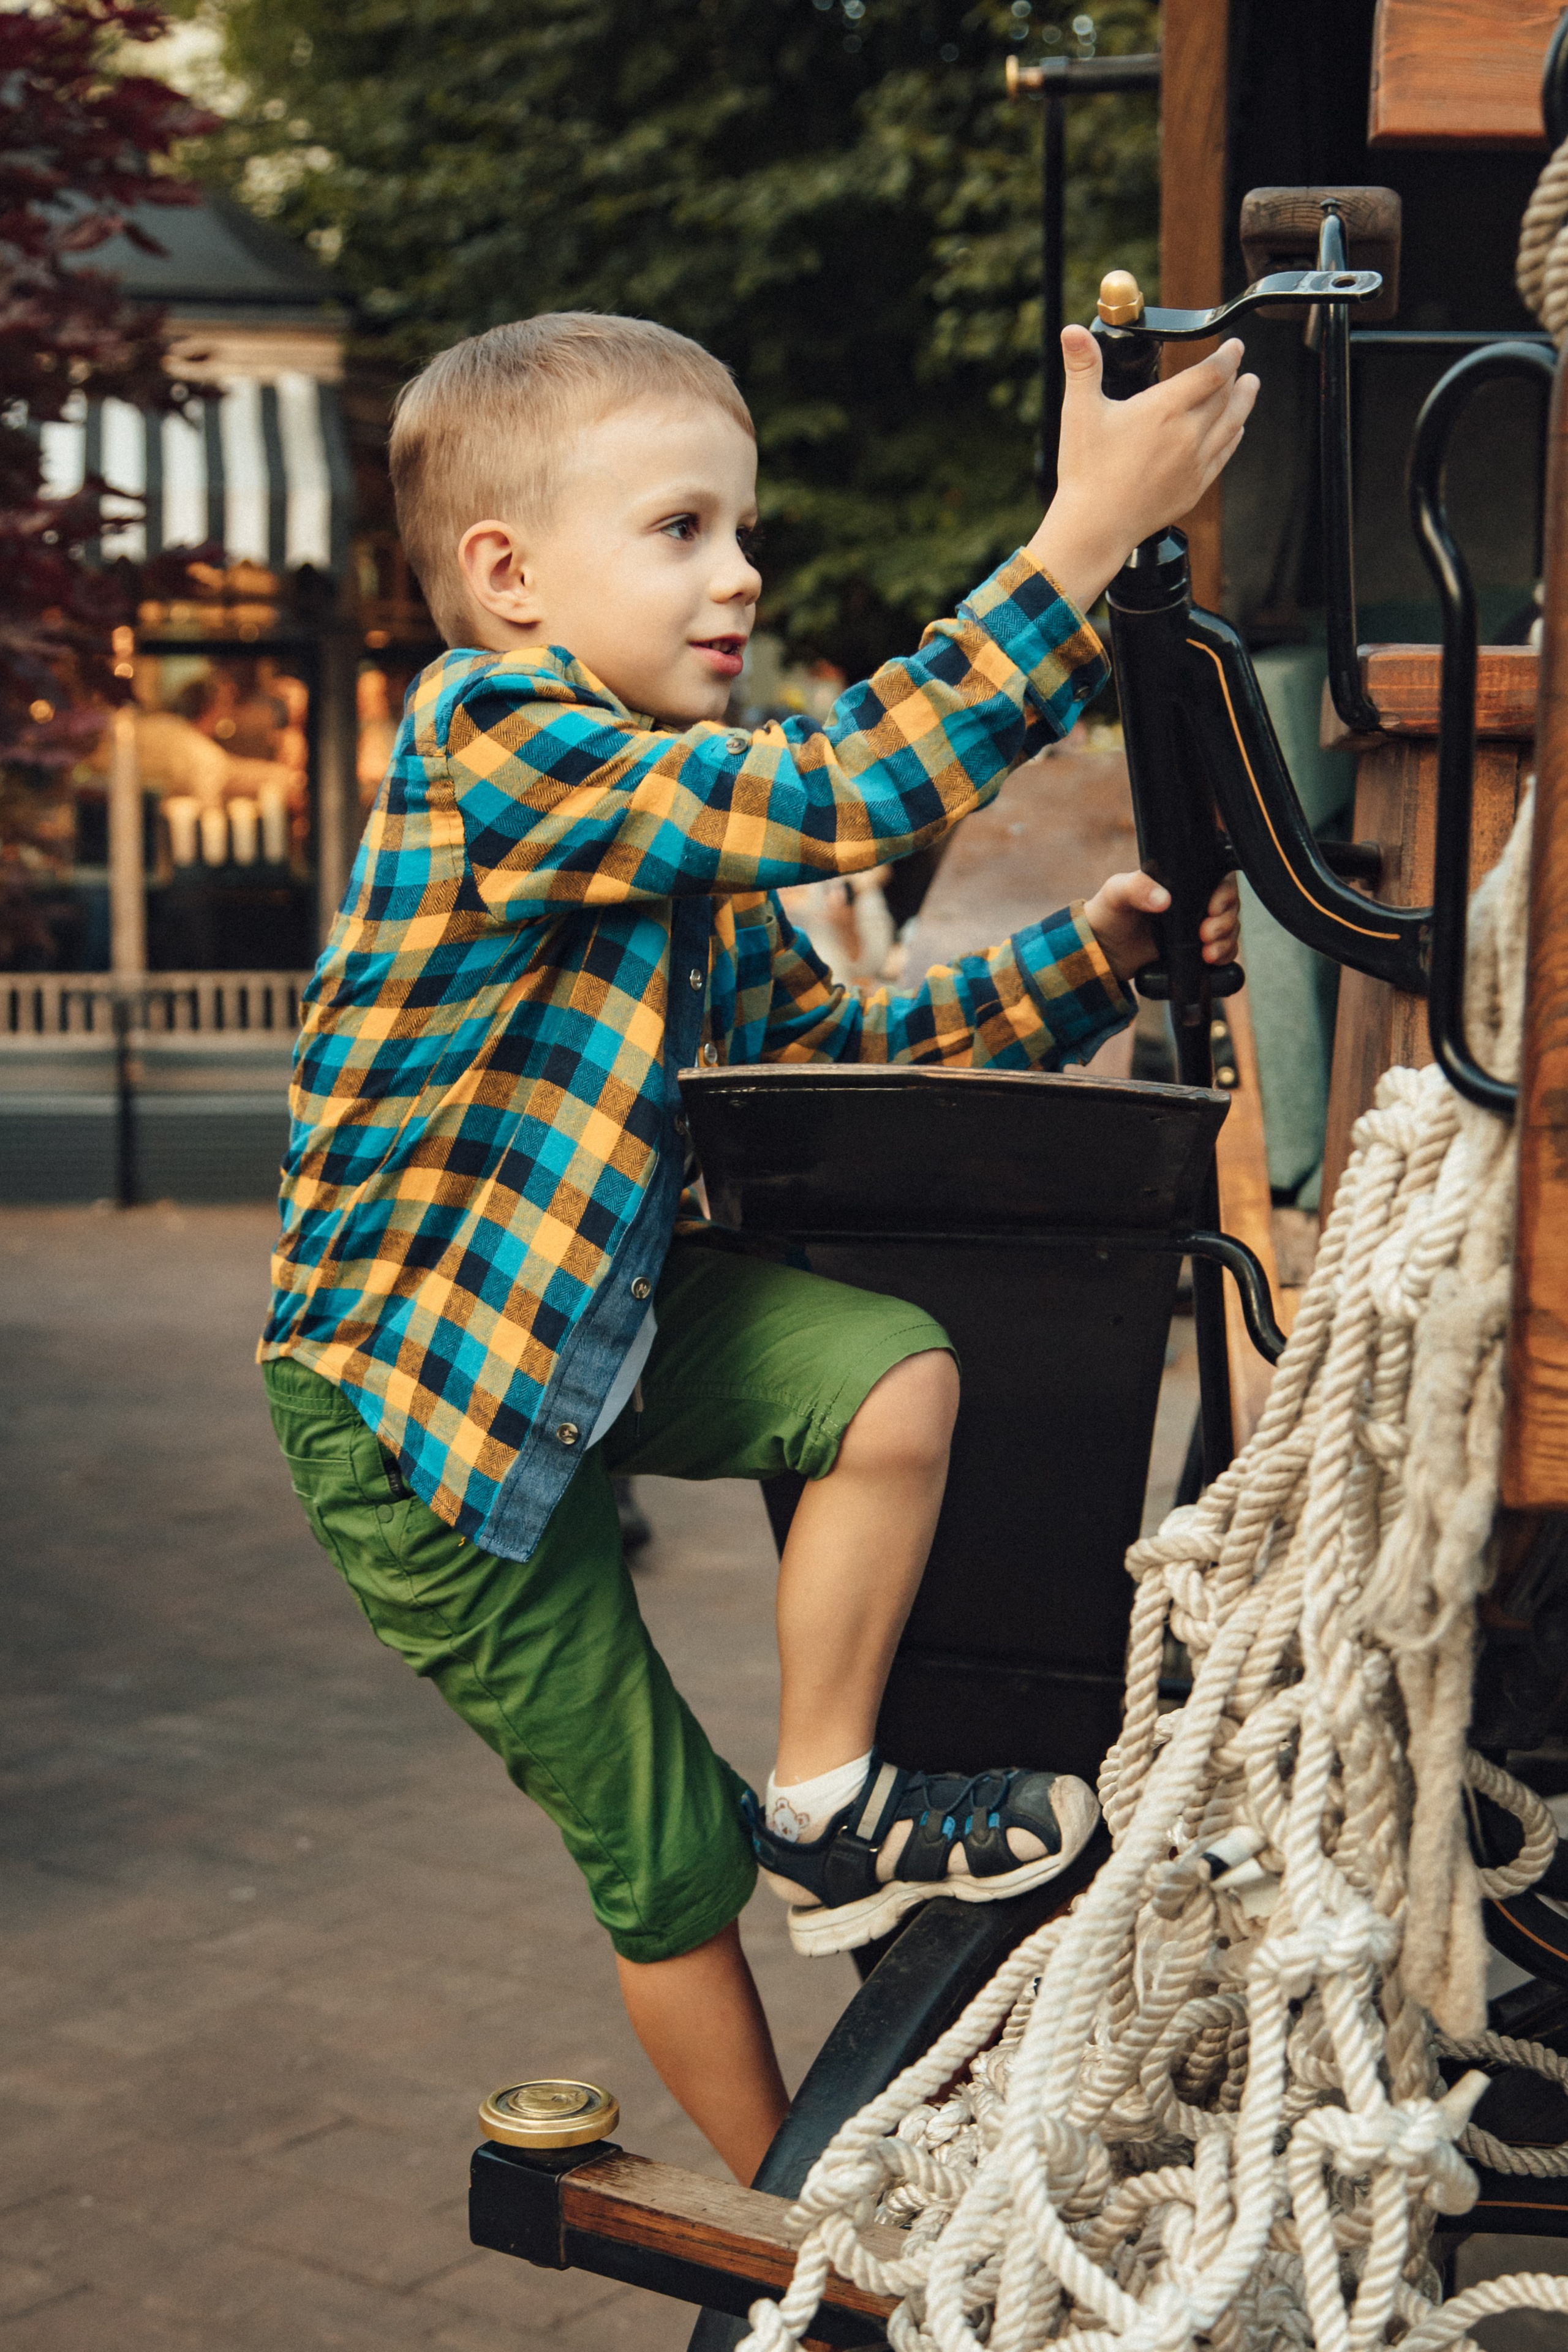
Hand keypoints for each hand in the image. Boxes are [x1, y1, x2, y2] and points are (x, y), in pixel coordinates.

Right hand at [1027, 328, 1258, 612]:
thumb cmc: (1086, 471)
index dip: (1228, 356)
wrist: (1097, 526)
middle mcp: (1188, 434)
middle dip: (1235, 376)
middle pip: (1226, 396)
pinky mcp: (1195, 488)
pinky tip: (1235, 430)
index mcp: (1165, 409)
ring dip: (1244, 402)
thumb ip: (1083, 367)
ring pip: (1233, 424)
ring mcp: (1195, 463)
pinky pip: (1224, 455)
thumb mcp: (1079, 412)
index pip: (1212, 373)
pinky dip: (1234, 437)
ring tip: (1250, 387)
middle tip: (1239, 365)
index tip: (1235, 346)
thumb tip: (1072, 331)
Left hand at [1083, 871, 1240, 986]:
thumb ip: (1136, 888)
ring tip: (1207, 952)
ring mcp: (1197, 927)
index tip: (1213, 908)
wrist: (1102, 952)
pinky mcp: (1196, 950)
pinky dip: (1225, 956)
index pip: (1219, 879)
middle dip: (1225, 922)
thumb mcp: (1117, 894)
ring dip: (1226, 941)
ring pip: (1230, 929)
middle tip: (1206, 934)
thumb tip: (1164, 900)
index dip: (1224, 893)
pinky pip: (1224, 951)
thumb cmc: (1108, 913)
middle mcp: (1195, 903)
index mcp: (1182, 882)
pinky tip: (1211, 960)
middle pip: (1229, 906)